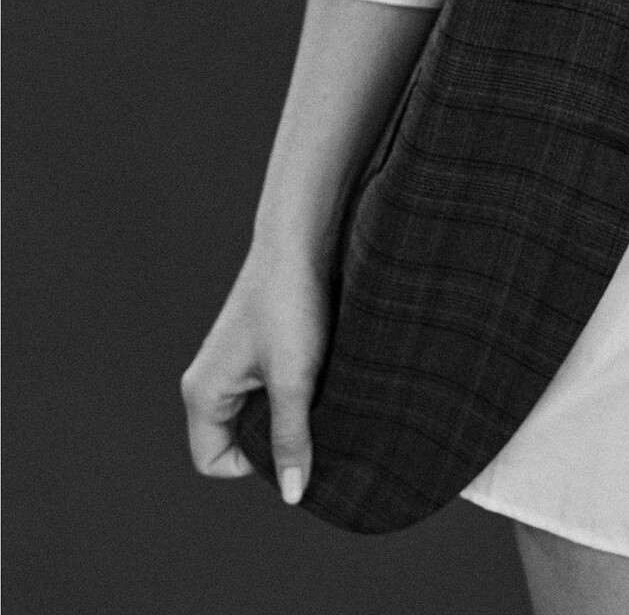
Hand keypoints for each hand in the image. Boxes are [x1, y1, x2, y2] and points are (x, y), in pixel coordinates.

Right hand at [180, 246, 331, 505]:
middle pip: (234, 440)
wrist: (301, 240)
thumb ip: (291, 438)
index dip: (253, 466)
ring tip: (317, 390)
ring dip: (287, 411)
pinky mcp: (254, 347)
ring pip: (255, 412)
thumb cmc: (291, 306)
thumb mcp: (295, 380)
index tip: (292, 440)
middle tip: (312, 417)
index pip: (214, 462)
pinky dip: (292, 388)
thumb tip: (294, 493)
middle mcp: (208, 380)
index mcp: (202, 393)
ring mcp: (231, 363)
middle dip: (273, 439)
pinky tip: (319, 371)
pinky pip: (267, 388)